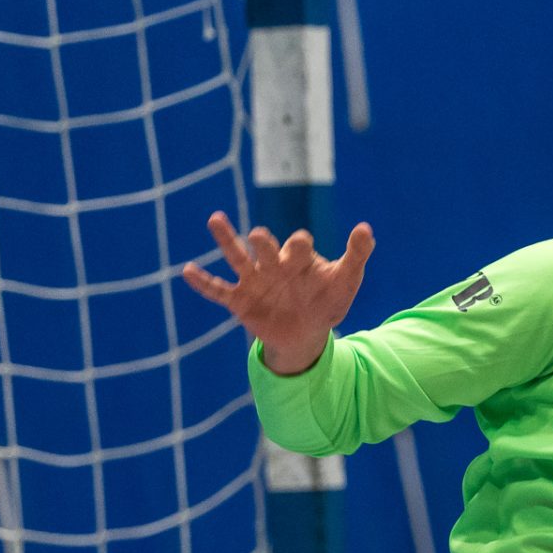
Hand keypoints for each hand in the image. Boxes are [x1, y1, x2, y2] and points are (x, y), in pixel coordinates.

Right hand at [181, 211, 374, 375]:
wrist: (307, 333)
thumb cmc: (326, 301)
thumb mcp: (345, 281)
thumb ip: (356, 255)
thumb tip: (366, 227)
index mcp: (297, 257)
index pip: (298, 245)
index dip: (300, 246)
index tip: (304, 247)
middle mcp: (272, 264)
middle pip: (265, 248)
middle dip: (264, 244)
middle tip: (259, 237)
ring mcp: (254, 281)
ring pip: (237, 258)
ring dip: (226, 240)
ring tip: (215, 219)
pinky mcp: (240, 301)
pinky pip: (218, 291)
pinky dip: (203, 283)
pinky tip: (187, 270)